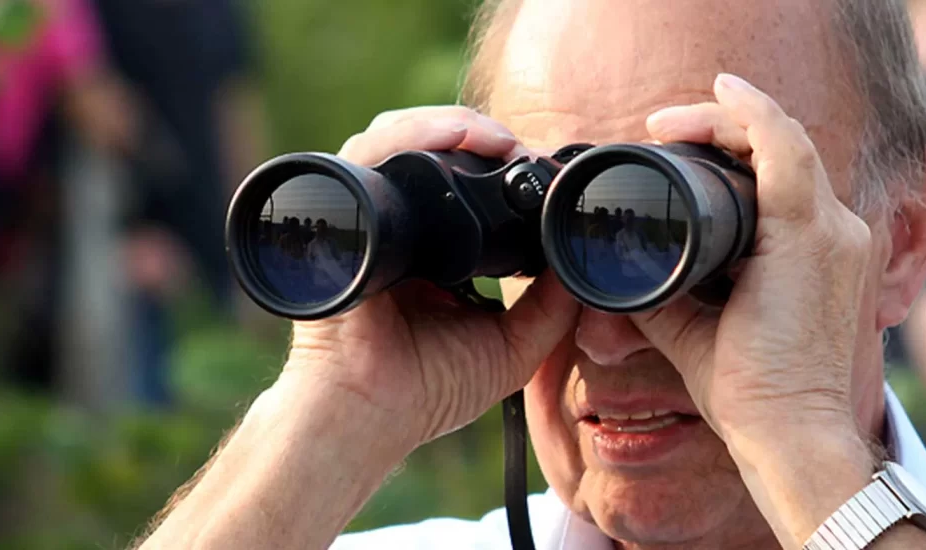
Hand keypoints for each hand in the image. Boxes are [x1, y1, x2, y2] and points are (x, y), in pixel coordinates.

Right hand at [286, 106, 579, 444]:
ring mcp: (370, 218)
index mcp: (435, 251)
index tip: (538, 166)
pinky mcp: (344, 215)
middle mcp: (401, 227)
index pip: (463, 184)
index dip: (499, 164)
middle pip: (430, 149)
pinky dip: (408, 133)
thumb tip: (581, 259)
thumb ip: (550, 308)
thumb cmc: (427, 390)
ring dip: (449, 126)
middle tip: (520, 149)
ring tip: (494, 140)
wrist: (366, 413)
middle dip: (478, 137)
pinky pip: (367, 152)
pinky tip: (452, 138)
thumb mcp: (510, 346)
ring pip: (399, 137)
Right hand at [631, 73, 875, 545]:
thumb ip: (647, 293)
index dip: (733, 111)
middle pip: (789, 145)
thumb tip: (612, 268)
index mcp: (800, 239)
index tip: (685, 106)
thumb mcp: (686, 336)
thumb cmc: (750, 394)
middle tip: (672, 126)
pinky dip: (772, 179)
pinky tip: (734, 187)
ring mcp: (847, 246)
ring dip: (752, 148)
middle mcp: (835, 233)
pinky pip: (809, 199)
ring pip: (802, 168)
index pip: (777, 142)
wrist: (799, 437)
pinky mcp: (844, 263)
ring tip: (697, 148)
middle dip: (730, 123)